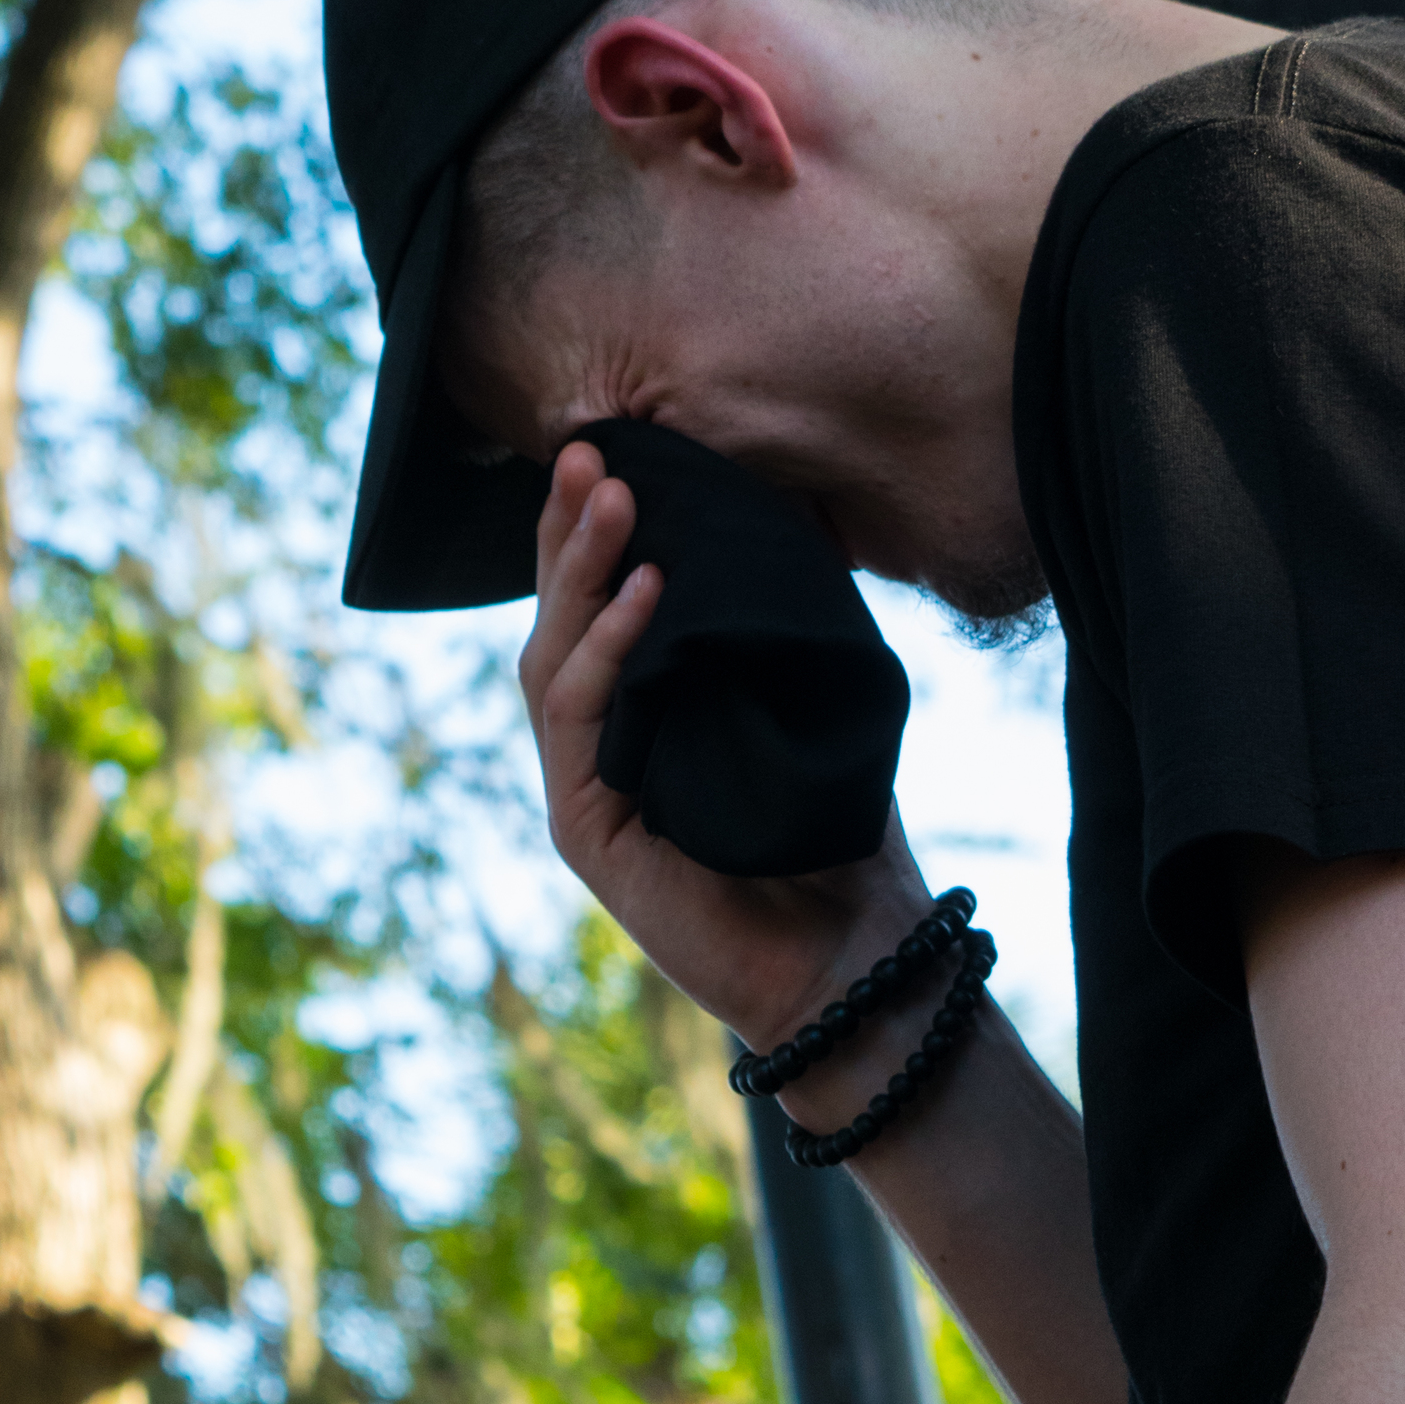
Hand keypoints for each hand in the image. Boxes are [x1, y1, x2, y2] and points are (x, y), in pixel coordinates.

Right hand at [518, 438, 928, 1041]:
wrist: (851, 955)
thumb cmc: (837, 831)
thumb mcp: (812, 696)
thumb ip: (784, 617)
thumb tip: (792, 502)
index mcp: (639, 709)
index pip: (595, 602)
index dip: (593, 529)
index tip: (612, 448)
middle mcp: (598, 742)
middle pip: (558, 618)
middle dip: (571, 531)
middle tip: (590, 451)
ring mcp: (582, 786)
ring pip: (553, 658)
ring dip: (581, 573)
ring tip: (615, 498)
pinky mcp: (584, 829)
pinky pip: (580, 720)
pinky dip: (608, 650)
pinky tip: (644, 593)